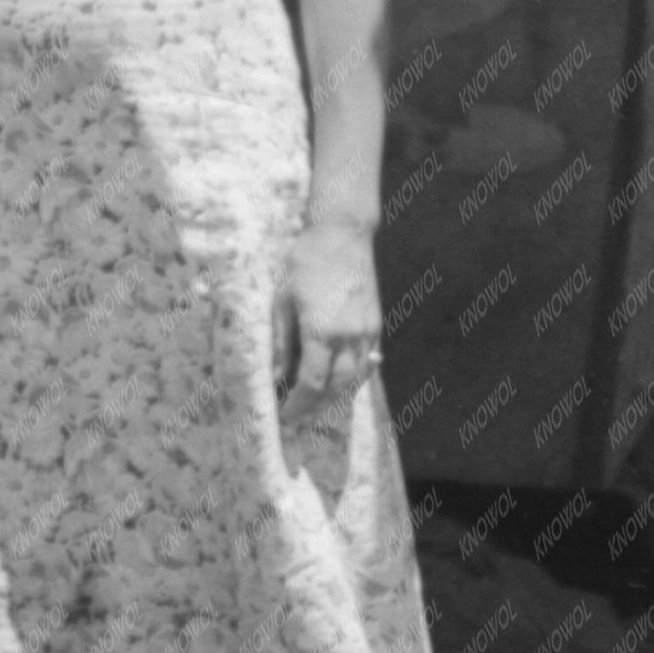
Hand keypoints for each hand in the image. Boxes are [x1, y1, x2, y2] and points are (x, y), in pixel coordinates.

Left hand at [274, 215, 383, 400]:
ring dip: (335, 397)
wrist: (342, 235)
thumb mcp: (282, 301)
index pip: (311, 383)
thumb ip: (282, 343)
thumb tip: (277, 377)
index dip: (297, 405)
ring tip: (315, 405)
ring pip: (355, 379)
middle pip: (336, 388)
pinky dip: (352, 379)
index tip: (283, 417)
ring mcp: (367, 332)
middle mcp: (350, 337)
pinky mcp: (375, 324)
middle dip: (315, 408)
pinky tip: (338, 381)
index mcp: (322, 332)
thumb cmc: (304, 263)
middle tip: (297, 418)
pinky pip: (367, 363)